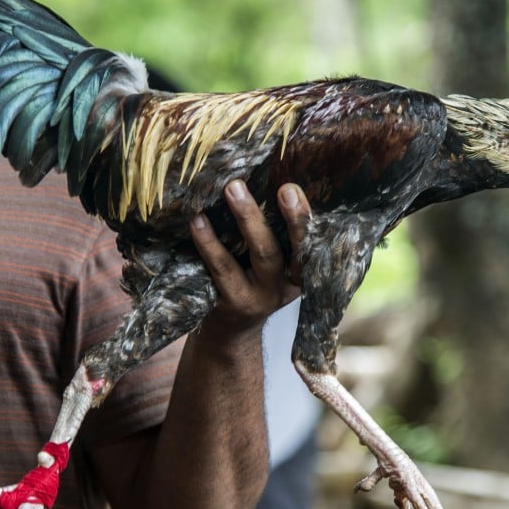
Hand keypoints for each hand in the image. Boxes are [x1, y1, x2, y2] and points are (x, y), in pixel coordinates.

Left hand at [189, 180, 310, 331]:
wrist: (231, 333)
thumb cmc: (255, 281)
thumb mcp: (277, 265)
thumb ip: (280, 234)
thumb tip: (275, 175)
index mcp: (301, 273)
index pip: (311, 245)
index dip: (304, 219)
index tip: (293, 188)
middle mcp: (283, 287)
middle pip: (287, 249)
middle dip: (287, 217)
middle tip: (282, 186)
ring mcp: (257, 297)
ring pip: (256, 257)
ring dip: (245, 220)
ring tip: (231, 190)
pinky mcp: (230, 304)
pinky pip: (220, 270)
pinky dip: (208, 243)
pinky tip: (197, 221)